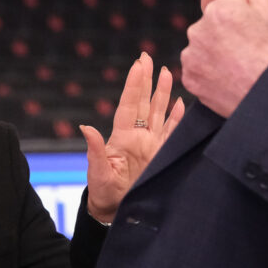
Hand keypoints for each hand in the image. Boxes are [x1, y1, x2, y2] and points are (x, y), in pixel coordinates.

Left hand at [81, 52, 184, 223]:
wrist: (116, 210)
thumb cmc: (103, 192)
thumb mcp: (98, 172)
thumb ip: (95, 150)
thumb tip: (85, 128)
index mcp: (122, 137)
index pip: (130, 105)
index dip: (134, 84)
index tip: (138, 64)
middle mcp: (137, 136)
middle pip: (144, 102)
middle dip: (146, 80)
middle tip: (147, 56)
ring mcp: (150, 144)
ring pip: (158, 112)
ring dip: (163, 93)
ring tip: (167, 72)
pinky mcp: (161, 155)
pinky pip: (171, 132)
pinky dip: (177, 117)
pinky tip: (182, 103)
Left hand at [181, 0, 267, 117]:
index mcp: (218, 9)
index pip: (226, 8)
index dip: (242, 22)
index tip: (252, 36)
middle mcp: (198, 29)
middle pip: (211, 28)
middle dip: (225, 37)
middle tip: (245, 53)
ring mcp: (191, 55)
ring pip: (201, 49)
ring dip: (214, 55)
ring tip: (236, 67)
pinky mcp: (188, 77)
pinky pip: (195, 71)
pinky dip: (207, 75)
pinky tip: (225, 79)